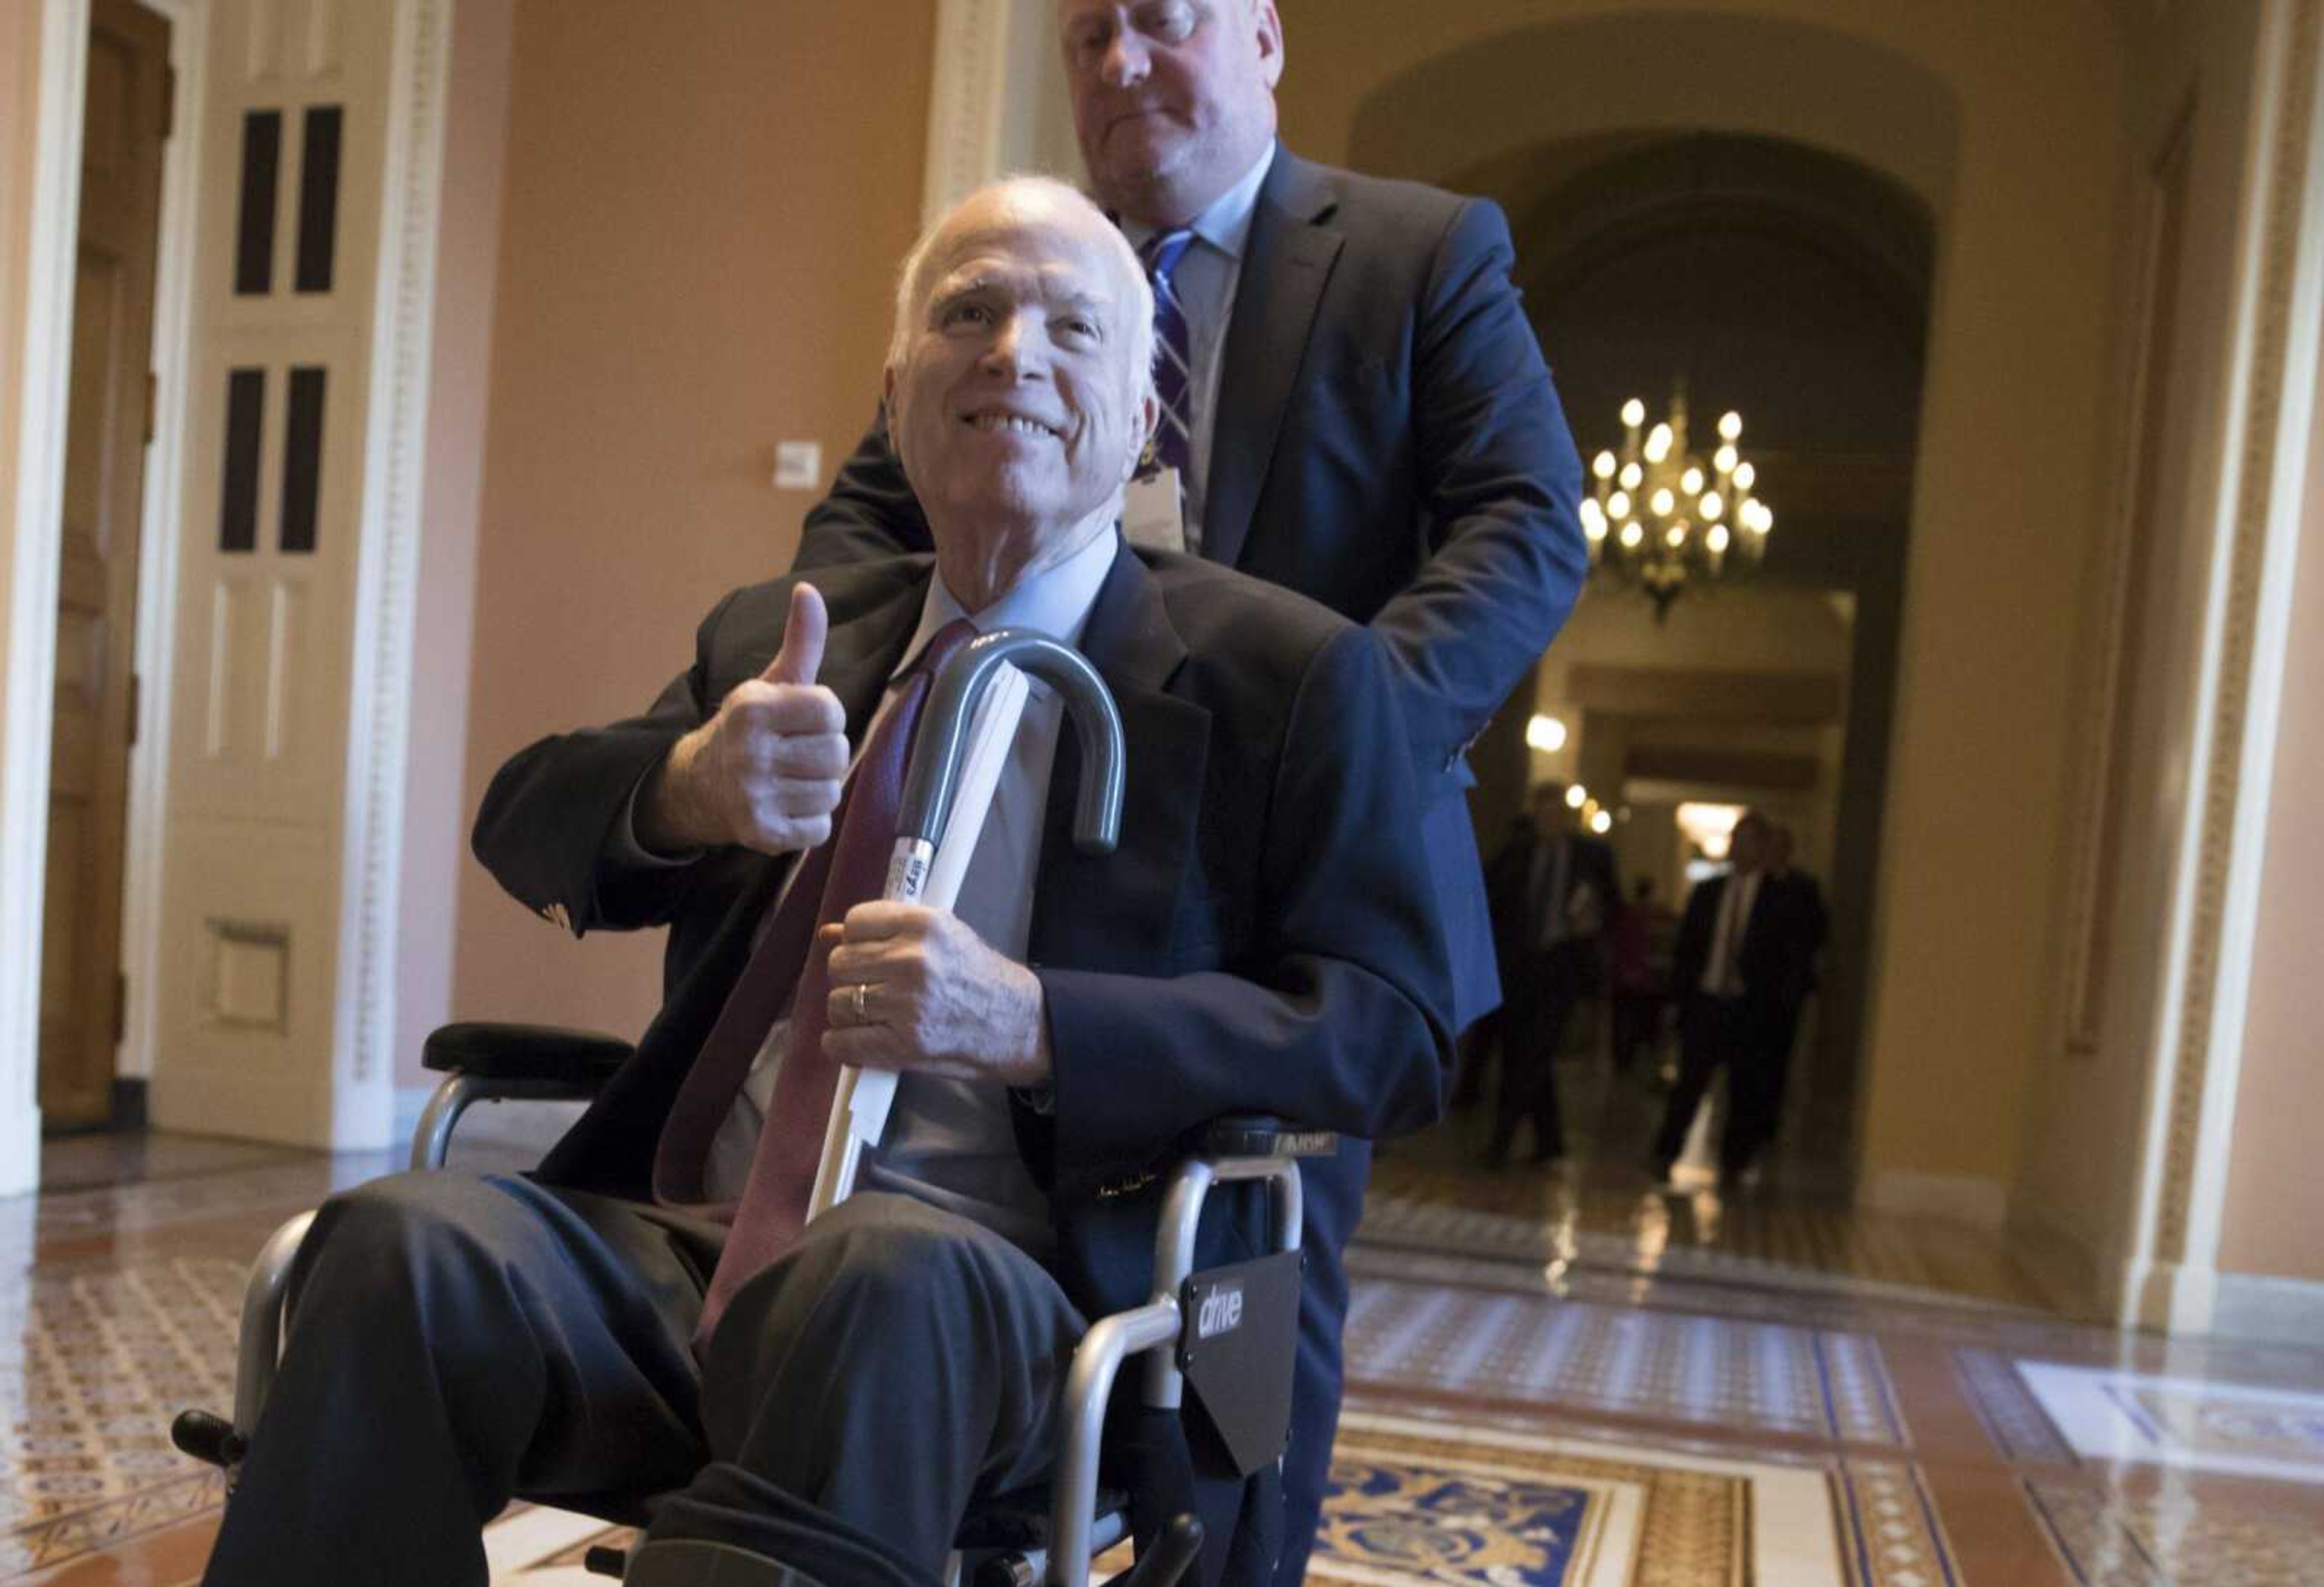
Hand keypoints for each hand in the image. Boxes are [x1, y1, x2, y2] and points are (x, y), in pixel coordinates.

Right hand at [640, 584, 848, 854]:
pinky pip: (820, 829)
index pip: (831, 710)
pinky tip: (787, 806)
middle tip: (798, 754)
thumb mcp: (771, 683)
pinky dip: (811, 821)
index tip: (803, 721)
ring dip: (819, 788)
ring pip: (831, 793)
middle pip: (837, 754)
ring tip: (792, 779)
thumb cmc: (749, 729)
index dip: (825, 716)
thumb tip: (810, 591)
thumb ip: (801, 642)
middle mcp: (749, 751)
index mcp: (753, 708)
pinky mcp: (760, 834)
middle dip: (826, 754)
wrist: (699, 785)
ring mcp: (753, 795)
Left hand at [819, 903, 1049, 1086]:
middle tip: (872, 986)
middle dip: (850, 976)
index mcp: (923, 925)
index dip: (855, 940)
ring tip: (873, 1014)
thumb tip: (828, 933)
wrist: (1015, 1023)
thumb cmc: (978, 976)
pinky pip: (842, 1042)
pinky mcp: (902, 1045)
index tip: (868, 952)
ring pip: (837, 1003)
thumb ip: (888, 931)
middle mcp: (911, 961)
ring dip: (848, 1011)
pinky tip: (860, 1040)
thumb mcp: (943, 936)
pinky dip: (842, 1045)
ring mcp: (905, 1005)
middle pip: (840, 963)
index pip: (855, 923)